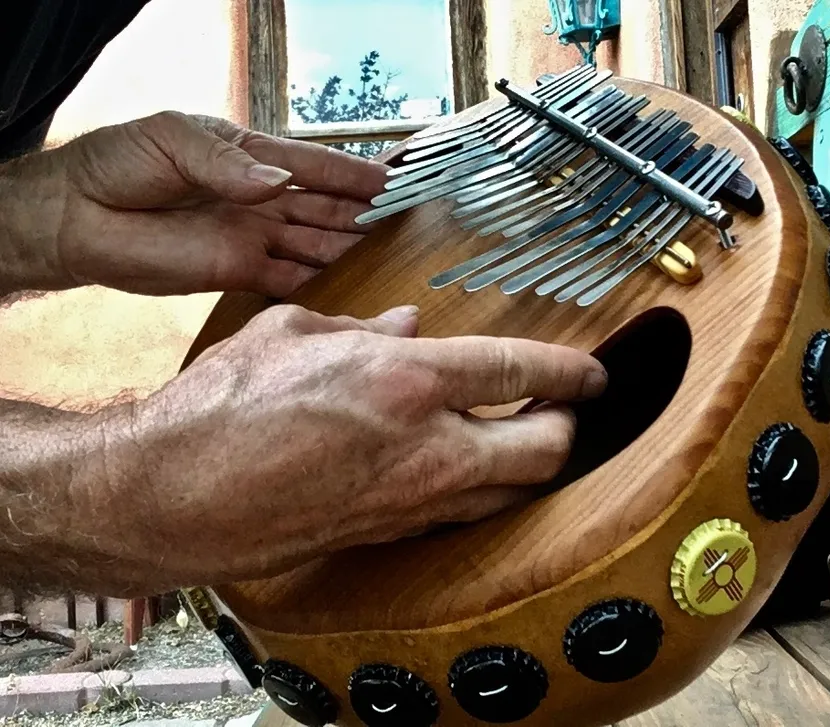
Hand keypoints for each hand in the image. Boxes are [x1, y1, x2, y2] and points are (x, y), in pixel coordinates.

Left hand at [16, 111, 389, 296]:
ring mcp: (252, 238)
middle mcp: (260, 200)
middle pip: (324, 208)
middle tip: (402, 222)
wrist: (77, 218)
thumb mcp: (171, 142)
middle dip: (361, 214)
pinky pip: (288, 279)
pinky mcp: (237, 272)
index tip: (391, 182)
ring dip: (347, 249)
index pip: (313, 167)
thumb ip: (224, 164)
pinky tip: (347, 286)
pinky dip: (317, 283)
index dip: (352, 175)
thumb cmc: (118, 164)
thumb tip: (275, 183)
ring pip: (314, 244)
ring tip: (386, 255)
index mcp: (250, 158)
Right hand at [88, 305, 606, 591]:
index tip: (593, 372)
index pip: (521, 371)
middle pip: (544, 450)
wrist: (174, 494)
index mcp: (406, 381)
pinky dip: (479, 489)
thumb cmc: (221, 409)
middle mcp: (425, 448)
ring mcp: (412, 501)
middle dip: (569, 428)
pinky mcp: (389, 534)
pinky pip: (461, 513)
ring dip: (530, 463)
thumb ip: (364, 328)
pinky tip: (461, 468)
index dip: (572, 371)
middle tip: (567, 407)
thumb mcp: (294, 333)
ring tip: (523, 435)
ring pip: (510, 492)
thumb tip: (405, 326)